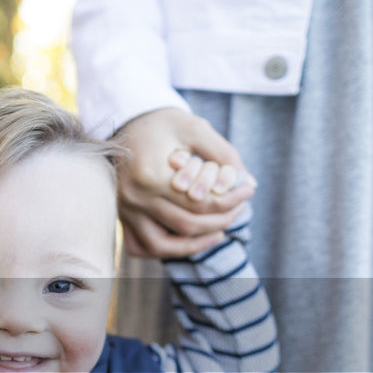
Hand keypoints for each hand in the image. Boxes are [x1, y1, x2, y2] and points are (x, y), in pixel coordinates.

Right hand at [113, 107, 255, 257]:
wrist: (125, 122)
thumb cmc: (162, 123)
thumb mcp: (195, 128)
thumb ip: (224, 154)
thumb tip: (250, 182)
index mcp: (151, 174)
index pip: (199, 201)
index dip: (230, 200)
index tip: (248, 190)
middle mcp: (136, 197)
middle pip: (187, 224)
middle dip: (220, 220)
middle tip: (240, 208)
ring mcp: (126, 210)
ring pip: (164, 245)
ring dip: (195, 244)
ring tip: (220, 232)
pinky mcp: (122, 216)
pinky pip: (142, 247)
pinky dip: (167, 249)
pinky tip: (189, 241)